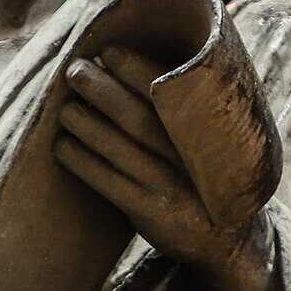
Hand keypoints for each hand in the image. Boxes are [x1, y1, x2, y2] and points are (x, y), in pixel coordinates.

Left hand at [56, 46, 276, 290]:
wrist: (228, 240)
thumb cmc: (207, 175)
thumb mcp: (211, 140)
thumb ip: (184, 110)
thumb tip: (129, 63)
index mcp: (211, 130)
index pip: (171, 92)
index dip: (137, 69)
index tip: (107, 50)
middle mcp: (194, 158)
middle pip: (140, 117)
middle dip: (104, 90)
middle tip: (74, 70)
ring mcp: (174, 187)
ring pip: (122, 150)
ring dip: (87, 125)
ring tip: (63, 108)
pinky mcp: (155, 214)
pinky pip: (112, 185)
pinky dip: (85, 164)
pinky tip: (62, 148)